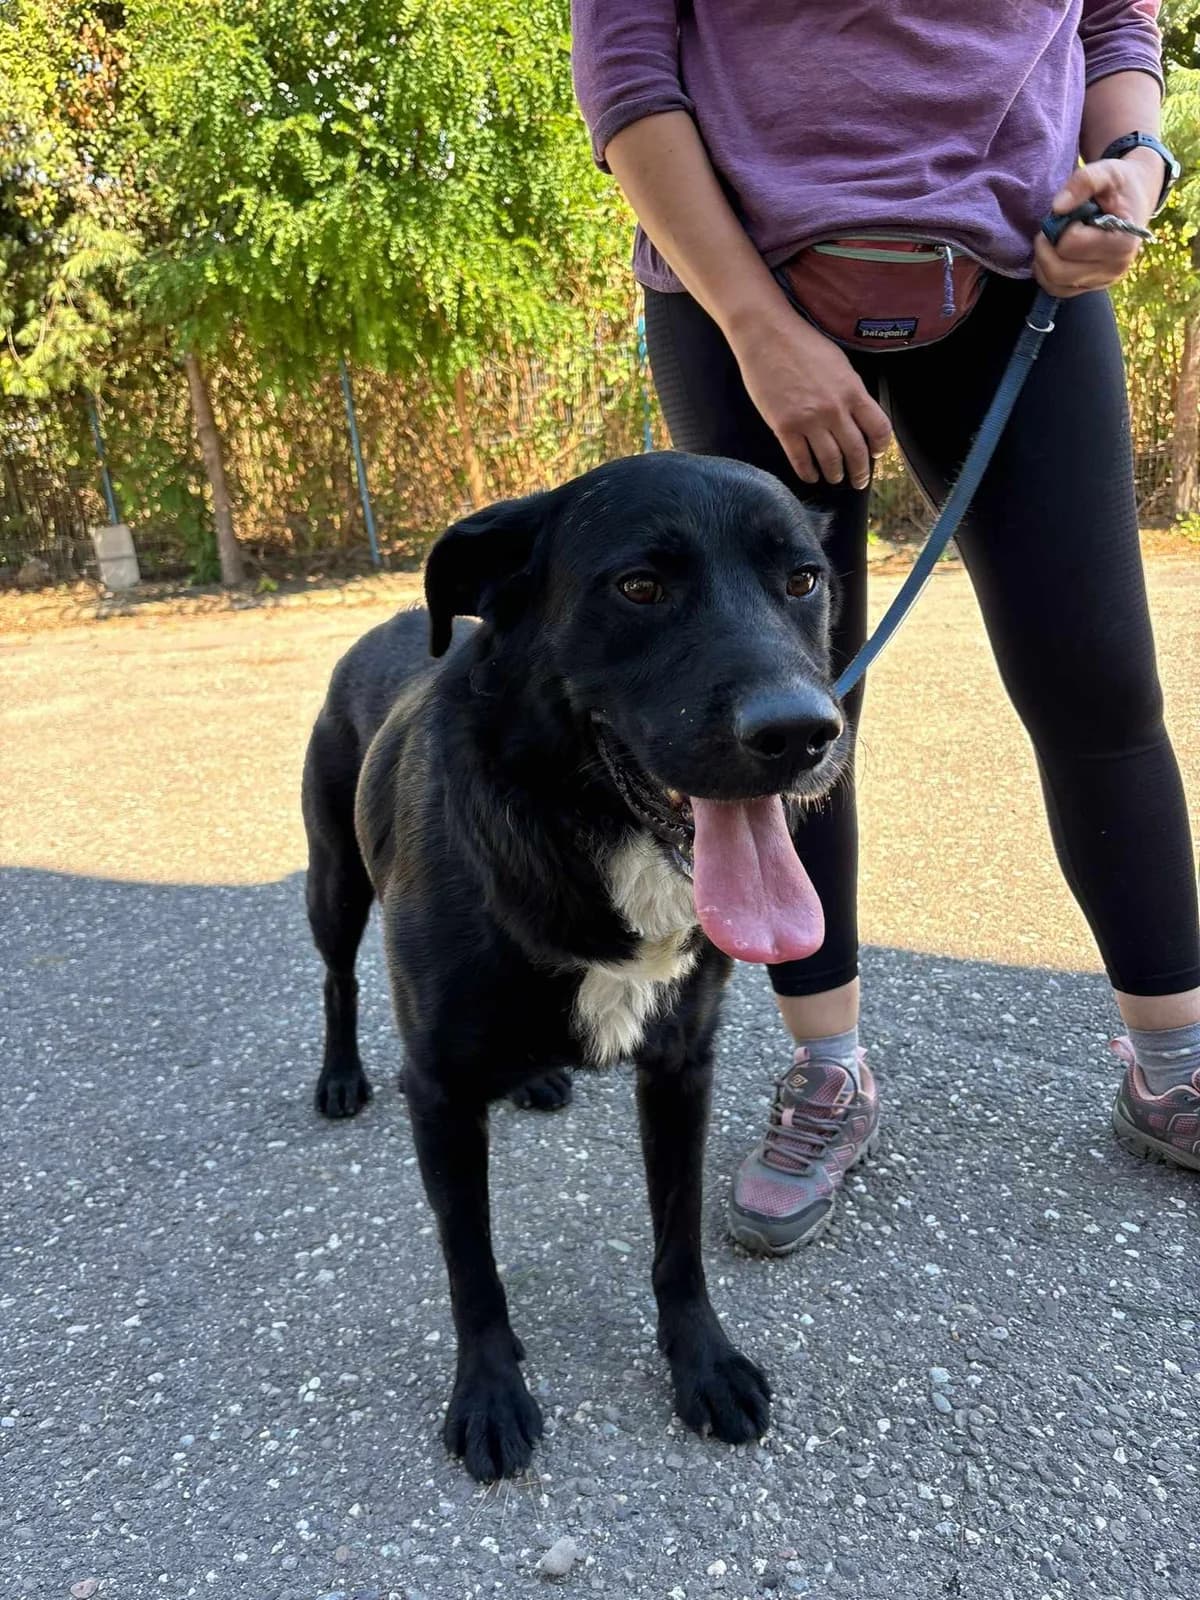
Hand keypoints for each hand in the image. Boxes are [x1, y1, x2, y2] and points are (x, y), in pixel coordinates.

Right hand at [726, 306, 891, 490]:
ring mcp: (809, 421)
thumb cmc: (802, 343)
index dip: (881, 446)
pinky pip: (800, 460)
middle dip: (860, 472)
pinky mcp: (784, 427)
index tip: (876, 453)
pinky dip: (808, 473)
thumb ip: (851, 390)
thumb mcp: (839, 363)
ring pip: (830, 461)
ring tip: (835, 478)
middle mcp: (834, 409)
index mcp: (852, 391)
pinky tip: (811, 476)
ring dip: (835, 474)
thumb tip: (858, 414)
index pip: (879, 429)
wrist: (767, 335)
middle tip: (859, 480)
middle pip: (856, 451)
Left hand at [1033, 152, 1161, 296]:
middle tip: (1053, 225)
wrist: (1134, 201)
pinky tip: (1053, 251)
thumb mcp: (1108, 171)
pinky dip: (1045, 272)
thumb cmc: (1120, 186)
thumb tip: (1058, 208)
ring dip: (1043, 259)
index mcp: (1123, 243)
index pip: (1071, 244)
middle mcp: (1115, 269)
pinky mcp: (1089, 288)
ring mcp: (1101, 282)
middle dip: (1047, 245)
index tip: (1074, 212)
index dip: (1063, 225)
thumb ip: (1084, 181)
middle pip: (1058, 270)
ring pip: (1053, 283)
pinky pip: (1055, 289)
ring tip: (1054, 237)